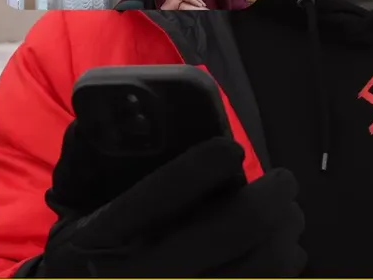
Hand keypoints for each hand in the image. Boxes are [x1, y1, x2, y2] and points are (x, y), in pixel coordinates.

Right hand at [38, 122, 306, 277]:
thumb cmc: (93, 243)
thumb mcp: (83, 204)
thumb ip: (112, 160)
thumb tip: (154, 110)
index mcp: (102, 236)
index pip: (160, 196)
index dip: (205, 166)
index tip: (229, 150)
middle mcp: (139, 275)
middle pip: (235, 227)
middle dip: (273, 196)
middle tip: (284, 182)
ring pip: (261, 264)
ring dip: (286, 233)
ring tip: (289, 217)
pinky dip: (283, 267)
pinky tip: (285, 252)